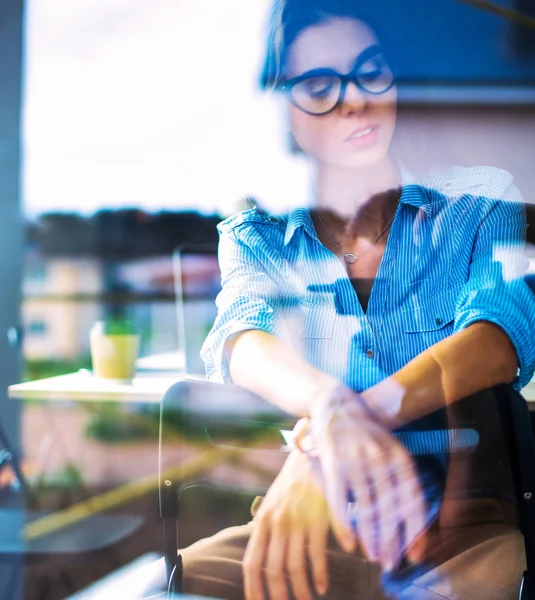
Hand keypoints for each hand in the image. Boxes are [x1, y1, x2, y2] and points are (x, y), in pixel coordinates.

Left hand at [243, 449, 351, 599]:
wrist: (314, 453)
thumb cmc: (294, 481)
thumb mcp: (273, 501)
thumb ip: (267, 526)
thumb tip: (262, 555)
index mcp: (263, 520)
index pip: (252, 562)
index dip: (253, 588)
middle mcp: (277, 522)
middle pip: (273, 570)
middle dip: (279, 596)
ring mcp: (297, 520)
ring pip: (295, 567)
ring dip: (302, 590)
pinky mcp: (317, 518)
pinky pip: (316, 555)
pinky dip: (320, 575)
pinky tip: (323, 586)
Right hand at [310, 384, 428, 571]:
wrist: (335, 402)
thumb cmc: (366, 432)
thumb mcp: (390, 448)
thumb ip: (400, 478)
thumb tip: (411, 519)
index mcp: (399, 456)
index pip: (413, 499)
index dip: (415, 530)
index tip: (415, 555)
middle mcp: (380, 457)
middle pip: (390, 508)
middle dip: (391, 540)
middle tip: (390, 563)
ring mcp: (355, 459)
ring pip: (366, 508)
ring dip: (370, 537)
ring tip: (373, 557)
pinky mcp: (332, 461)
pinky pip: (340, 499)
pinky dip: (344, 524)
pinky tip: (349, 543)